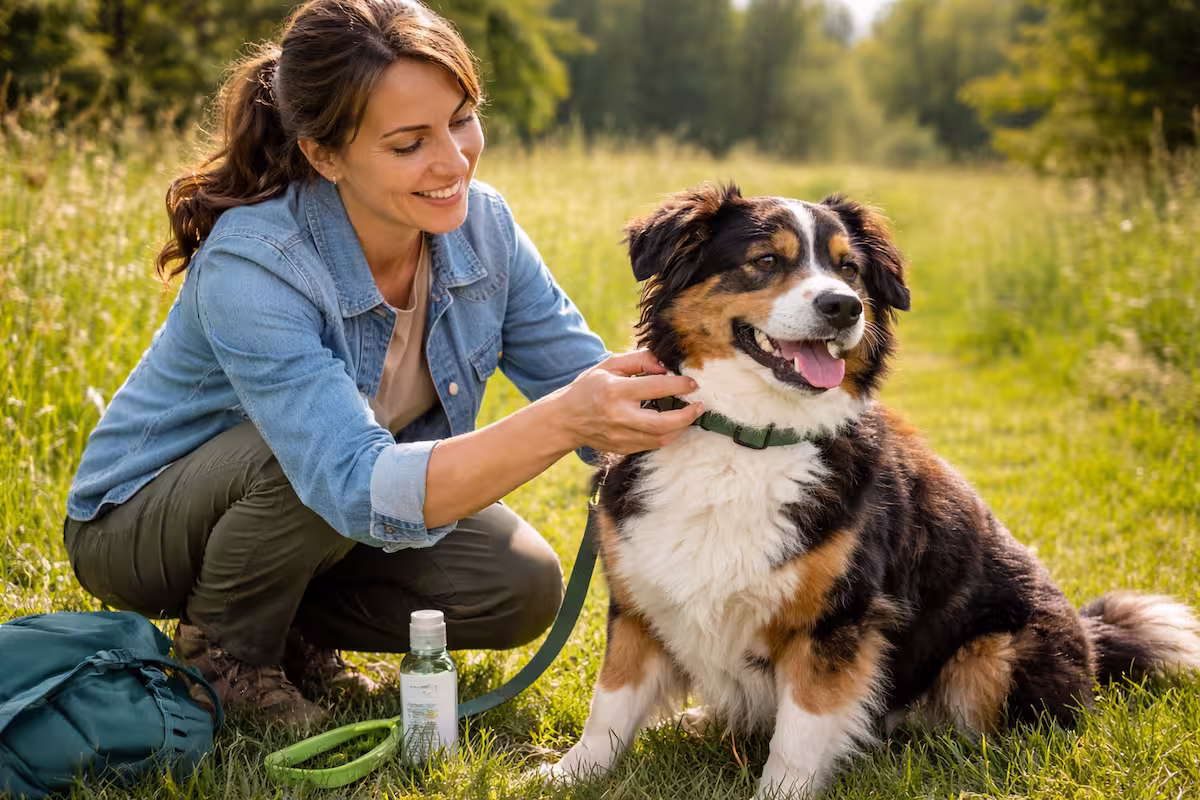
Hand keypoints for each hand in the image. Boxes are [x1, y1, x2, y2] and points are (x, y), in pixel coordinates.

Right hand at [552, 349, 703, 454]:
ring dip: (681, 427)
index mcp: (615, 391)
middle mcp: (619, 416)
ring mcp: (621, 436)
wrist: (565, 420)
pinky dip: (667, 435)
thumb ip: (639, 360)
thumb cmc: (588, 388)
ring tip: (689, 414)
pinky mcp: (623, 448)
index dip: (679, 385)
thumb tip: (666, 365)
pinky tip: (673, 424)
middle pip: (663, 422)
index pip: (655, 388)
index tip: (693, 384)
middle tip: (699, 406)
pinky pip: (653, 445)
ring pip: (661, 438)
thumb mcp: (609, 365)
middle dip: (687, 415)